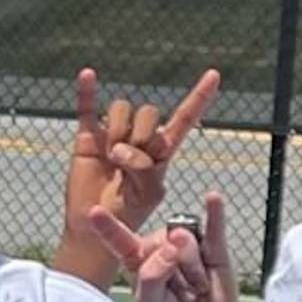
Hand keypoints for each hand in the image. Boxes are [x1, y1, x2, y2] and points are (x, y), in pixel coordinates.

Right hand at [62, 67, 221, 274]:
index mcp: (161, 150)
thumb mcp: (149, 195)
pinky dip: (87, 91)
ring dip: (117, 131)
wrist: (95, 227)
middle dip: (139, 136)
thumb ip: (145, 169)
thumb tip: (122, 149)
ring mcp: (112, 135)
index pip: (185, 118)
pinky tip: (87, 74)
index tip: (214, 75)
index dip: (199, 97)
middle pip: (147, 112)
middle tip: (126, 163)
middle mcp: (139, 137)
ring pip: (121, 109)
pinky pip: (88, 108)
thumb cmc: (127, 213)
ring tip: (109, 158)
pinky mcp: (88, 138)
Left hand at [86, 189, 241, 301]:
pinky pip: (213, 225)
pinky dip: (214, 212)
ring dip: (192, 271)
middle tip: (179, 292)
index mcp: (137, 259)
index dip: (109, 227)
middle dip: (172, 269)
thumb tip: (173, 245)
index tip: (95, 212)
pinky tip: (213, 198)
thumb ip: (152, 275)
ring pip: (186, 242)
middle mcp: (160, 246)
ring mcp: (187, 244)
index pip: (120, 240)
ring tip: (196, 287)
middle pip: (162, 242)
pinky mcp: (213, 247)